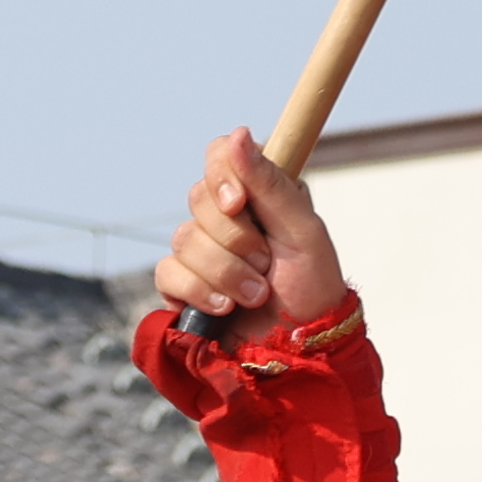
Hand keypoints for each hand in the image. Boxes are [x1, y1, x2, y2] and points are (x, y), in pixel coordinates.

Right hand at [154, 127, 351, 327]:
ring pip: (184, 240)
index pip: (218, 155)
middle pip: (198, 199)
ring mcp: (200, 251)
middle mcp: (224, 216)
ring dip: (227, 274)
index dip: (222, 176)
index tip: (240, 205)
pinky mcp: (183, 286)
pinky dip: (200, 292)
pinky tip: (225, 309)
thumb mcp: (303, 231)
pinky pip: (168, 273)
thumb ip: (270, 183)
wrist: (302, 348)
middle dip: (236, 240)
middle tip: (267, 264)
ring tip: (257, 295)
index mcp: (255, 193)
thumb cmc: (312, 287)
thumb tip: (238, 133)